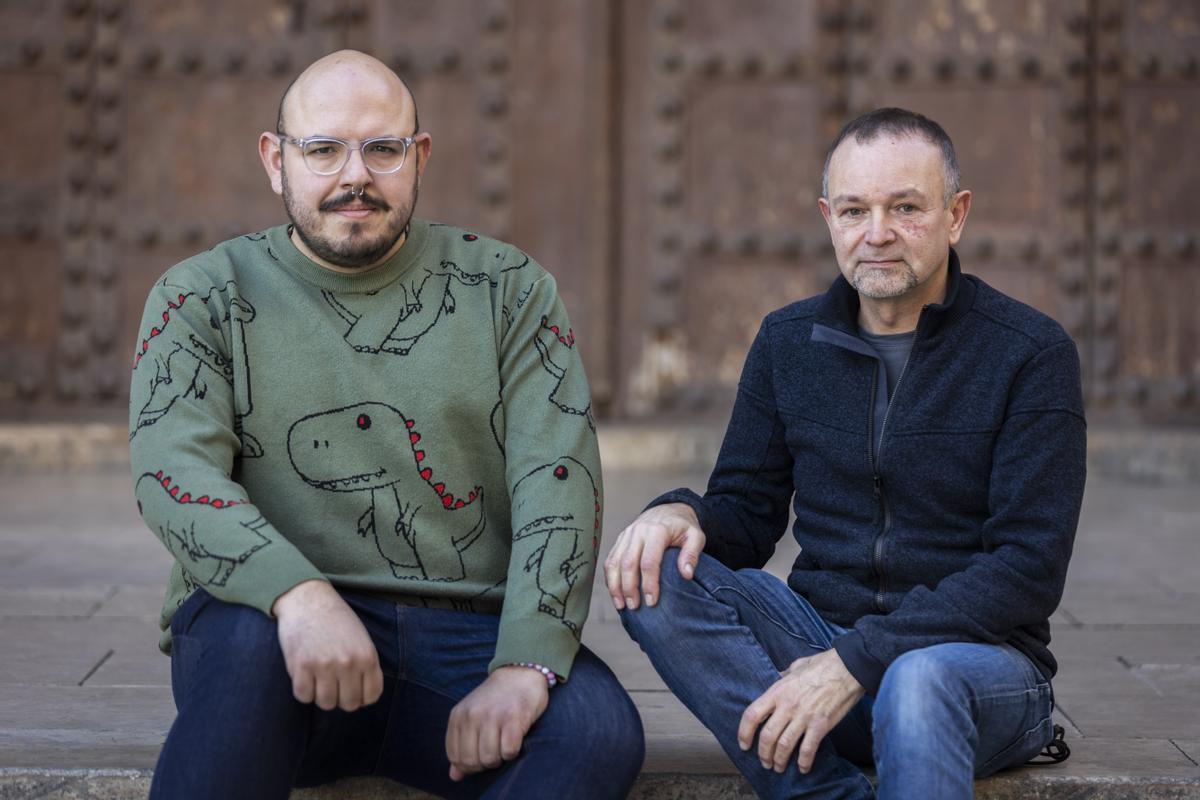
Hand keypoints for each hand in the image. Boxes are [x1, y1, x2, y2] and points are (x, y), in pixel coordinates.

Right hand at [272, 579, 383, 711]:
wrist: (308, 599)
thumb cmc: (336, 619)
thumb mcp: (361, 638)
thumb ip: (365, 665)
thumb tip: (363, 697)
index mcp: (367, 656)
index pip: (372, 696)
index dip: (362, 697)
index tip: (352, 690)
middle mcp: (348, 663)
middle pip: (349, 704)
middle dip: (342, 698)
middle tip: (334, 685)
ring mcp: (324, 666)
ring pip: (326, 703)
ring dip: (321, 696)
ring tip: (318, 679)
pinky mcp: (301, 666)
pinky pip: (303, 696)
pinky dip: (304, 691)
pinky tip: (305, 676)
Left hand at [446, 665, 549, 780]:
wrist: (519, 672)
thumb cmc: (496, 699)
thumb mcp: (472, 717)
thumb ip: (461, 746)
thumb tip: (454, 776)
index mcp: (458, 716)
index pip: (455, 756)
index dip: (468, 764)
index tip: (481, 755)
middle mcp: (472, 715)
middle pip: (472, 761)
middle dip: (484, 764)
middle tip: (495, 751)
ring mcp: (492, 716)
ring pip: (490, 759)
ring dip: (500, 758)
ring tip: (504, 744)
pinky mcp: (513, 718)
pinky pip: (509, 751)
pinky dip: (513, 752)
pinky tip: (515, 739)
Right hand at [604, 502, 705, 609]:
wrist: (669, 510)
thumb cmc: (683, 527)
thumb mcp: (696, 536)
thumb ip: (692, 554)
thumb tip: (687, 575)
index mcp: (657, 530)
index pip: (649, 562)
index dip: (648, 584)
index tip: (652, 602)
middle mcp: (638, 531)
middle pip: (628, 564)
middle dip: (629, 588)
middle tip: (634, 607)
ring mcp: (626, 535)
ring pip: (614, 562)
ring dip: (615, 586)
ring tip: (621, 605)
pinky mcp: (620, 539)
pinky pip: (610, 560)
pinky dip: (610, 578)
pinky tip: (615, 593)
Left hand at [737, 649, 864, 773]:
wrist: (848, 668)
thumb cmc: (822, 665)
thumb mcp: (796, 666)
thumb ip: (783, 676)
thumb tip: (777, 678)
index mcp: (778, 691)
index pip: (752, 715)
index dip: (744, 732)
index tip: (744, 744)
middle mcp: (788, 705)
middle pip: (767, 736)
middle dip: (763, 754)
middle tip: (765, 762)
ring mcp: (804, 716)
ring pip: (784, 746)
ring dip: (779, 761)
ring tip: (779, 767)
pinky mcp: (821, 725)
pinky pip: (808, 749)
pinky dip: (804, 762)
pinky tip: (803, 768)